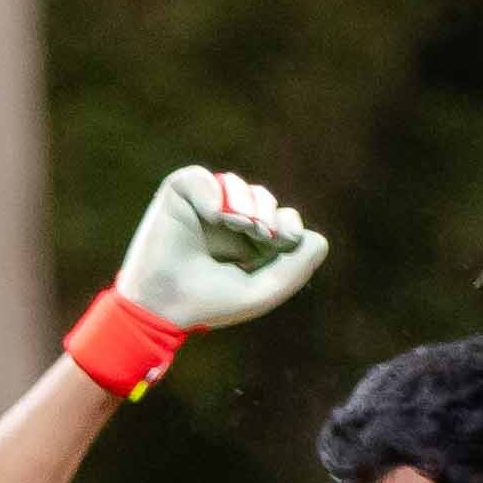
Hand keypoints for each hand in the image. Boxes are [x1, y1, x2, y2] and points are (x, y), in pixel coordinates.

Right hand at [112, 164, 328, 337]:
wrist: (164, 306)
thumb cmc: (209, 303)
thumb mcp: (262, 291)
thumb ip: (295, 270)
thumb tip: (318, 239)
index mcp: (247, 245)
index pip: (279, 218)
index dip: (288, 221)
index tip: (284, 238)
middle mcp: (226, 223)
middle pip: (263, 199)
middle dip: (269, 212)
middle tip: (262, 233)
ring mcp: (201, 208)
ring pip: (237, 185)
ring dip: (245, 202)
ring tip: (239, 224)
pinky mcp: (177, 196)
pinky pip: (200, 177)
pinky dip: (212, 192)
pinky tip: (214, 215)